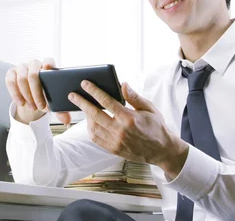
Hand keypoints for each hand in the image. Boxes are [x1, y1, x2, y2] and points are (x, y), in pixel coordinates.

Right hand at [5, 58, 70, 124]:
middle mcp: (34, 64)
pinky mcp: (11, 73)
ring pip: (22, 78)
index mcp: (47, 67)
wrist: (31, 97)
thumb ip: (60, 110)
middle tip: (40, 106)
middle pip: (33, 74)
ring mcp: (21, 67)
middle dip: (36, 92)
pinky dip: (15, 94)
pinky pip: (10, 81)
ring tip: (32, 107)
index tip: (47, 69)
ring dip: (27, 95)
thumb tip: (66, 120)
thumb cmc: (45, 96)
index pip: (48, 61)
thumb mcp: (53, 102)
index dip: (48, 64)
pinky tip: (21, 103)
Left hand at [69, 81, 188, 177]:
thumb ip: (134, 97)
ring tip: (83, 107)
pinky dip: (90, 129)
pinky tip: (90, 121)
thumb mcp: (149, 109)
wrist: (162, 151)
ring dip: (85, 116)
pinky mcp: (113, 149)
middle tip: (72, 95)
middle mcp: (120, 131)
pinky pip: (96, 138)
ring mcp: (115, 141)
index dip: (94, 91)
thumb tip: (123, 84)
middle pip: (94, 114)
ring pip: (93, 127)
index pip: (107, 102)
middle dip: (82, 103)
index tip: (85, 84)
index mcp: (129, 118)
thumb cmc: (156, 127)